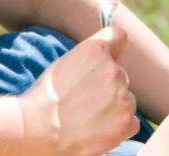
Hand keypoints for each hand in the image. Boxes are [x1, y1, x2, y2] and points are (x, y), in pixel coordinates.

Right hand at [18, 25, 138, 155]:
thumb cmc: (45, 100)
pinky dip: (118, 128)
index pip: (118, 36)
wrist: (38, 132)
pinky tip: (97, 131)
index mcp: (95, 51)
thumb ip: (89, 56)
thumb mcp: (63, 64)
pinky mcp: (126, 121)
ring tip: (88, 119)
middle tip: (86, 102)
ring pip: (126, 100)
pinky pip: (131, 122)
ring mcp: (122, 96)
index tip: (110, 59)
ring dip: (114, 108)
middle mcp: (113, 70)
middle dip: (109, 87)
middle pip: (120, 76)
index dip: (114, 48)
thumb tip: (109, 54)